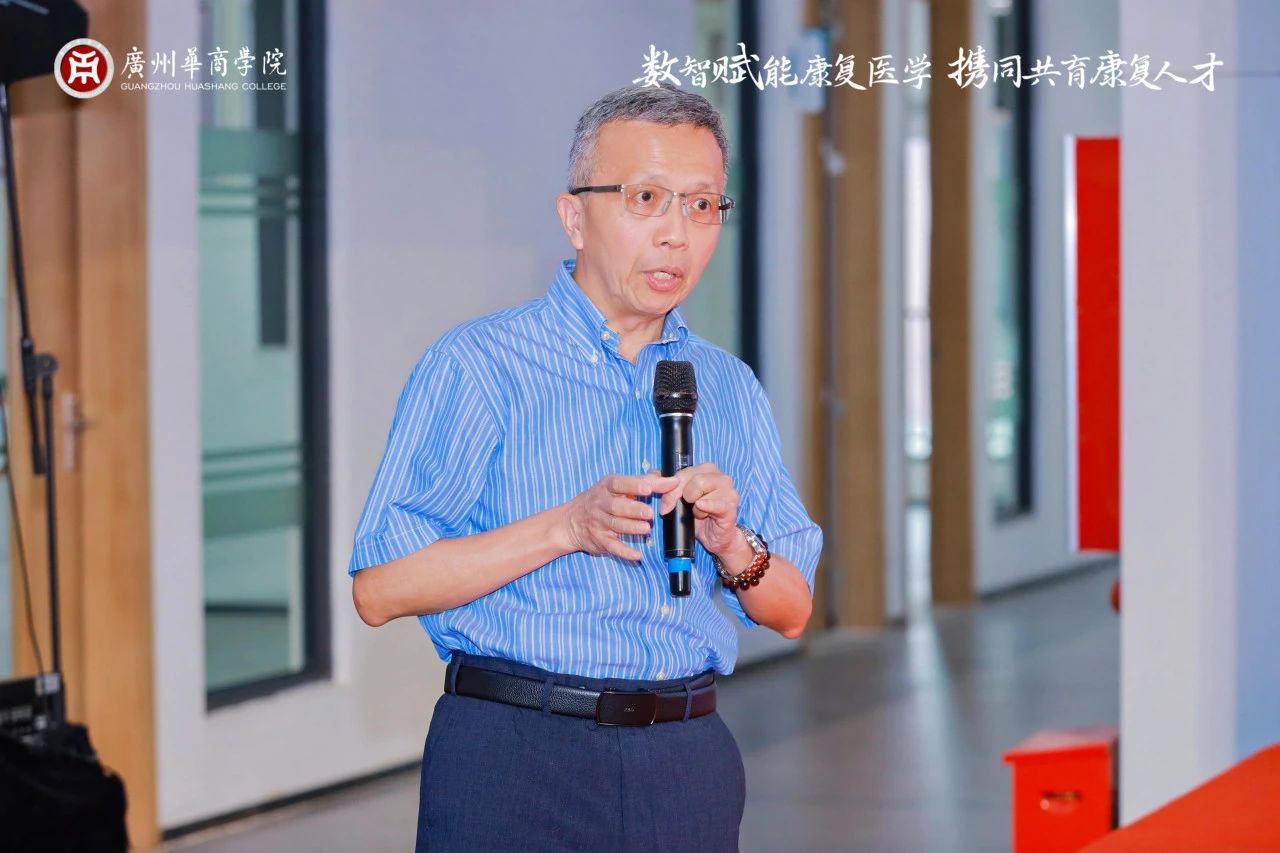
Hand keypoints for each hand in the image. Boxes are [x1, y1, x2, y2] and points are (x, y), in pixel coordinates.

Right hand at [560, 473, 678, 560]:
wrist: (570, 522)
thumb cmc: (599, 500)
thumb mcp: (614, 486)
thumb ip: (640, 480)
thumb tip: (664, 475)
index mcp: (607, 487)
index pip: (621, 484)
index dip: (635, 486)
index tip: (649, 488)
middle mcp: (601, 503)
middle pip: (617, 506)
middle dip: (634, 509)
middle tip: (649, 512)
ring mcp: (599, 522)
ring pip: (615, 525)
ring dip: (631, 527)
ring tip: (646, 528)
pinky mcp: (599, 540)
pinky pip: (612, 546)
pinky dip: (624, 552)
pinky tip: (637, 555)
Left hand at [651, 463, 742, 557]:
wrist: (715, 538)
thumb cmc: (697, 516)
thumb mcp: (679, 500)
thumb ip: (665, 485)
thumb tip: (651, 476)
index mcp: (707, 470)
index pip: (683, 473)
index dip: (671, 489)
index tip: (665, 504)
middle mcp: (720, 476)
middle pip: (693, 479)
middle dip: (679, 497)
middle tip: (677, 510)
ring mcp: (728, 490)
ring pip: (702, 488)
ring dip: (695, 507)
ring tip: (698, 513)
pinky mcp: (731, 506)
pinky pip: (716, 503)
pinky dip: (705, 508)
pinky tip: (702, 512)